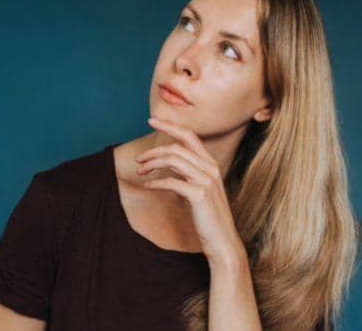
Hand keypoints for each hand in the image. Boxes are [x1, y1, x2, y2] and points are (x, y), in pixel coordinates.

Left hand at [135, 117, 245, 266]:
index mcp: (211, 164)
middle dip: (155, 149)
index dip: (170, 125)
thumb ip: (186, 173)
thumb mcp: (198, 189)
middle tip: (139, 158)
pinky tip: (147, 186)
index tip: (152, 119)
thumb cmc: (208, 217)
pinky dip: (156, 182)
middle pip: (178, 146)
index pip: (190, 135)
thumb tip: (168, 162)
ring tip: (141, 171)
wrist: (222, 241)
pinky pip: (172, 181)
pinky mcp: (199, 195)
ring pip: (174, 160)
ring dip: (153, 163)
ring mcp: (206, 181)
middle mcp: (210, 168)